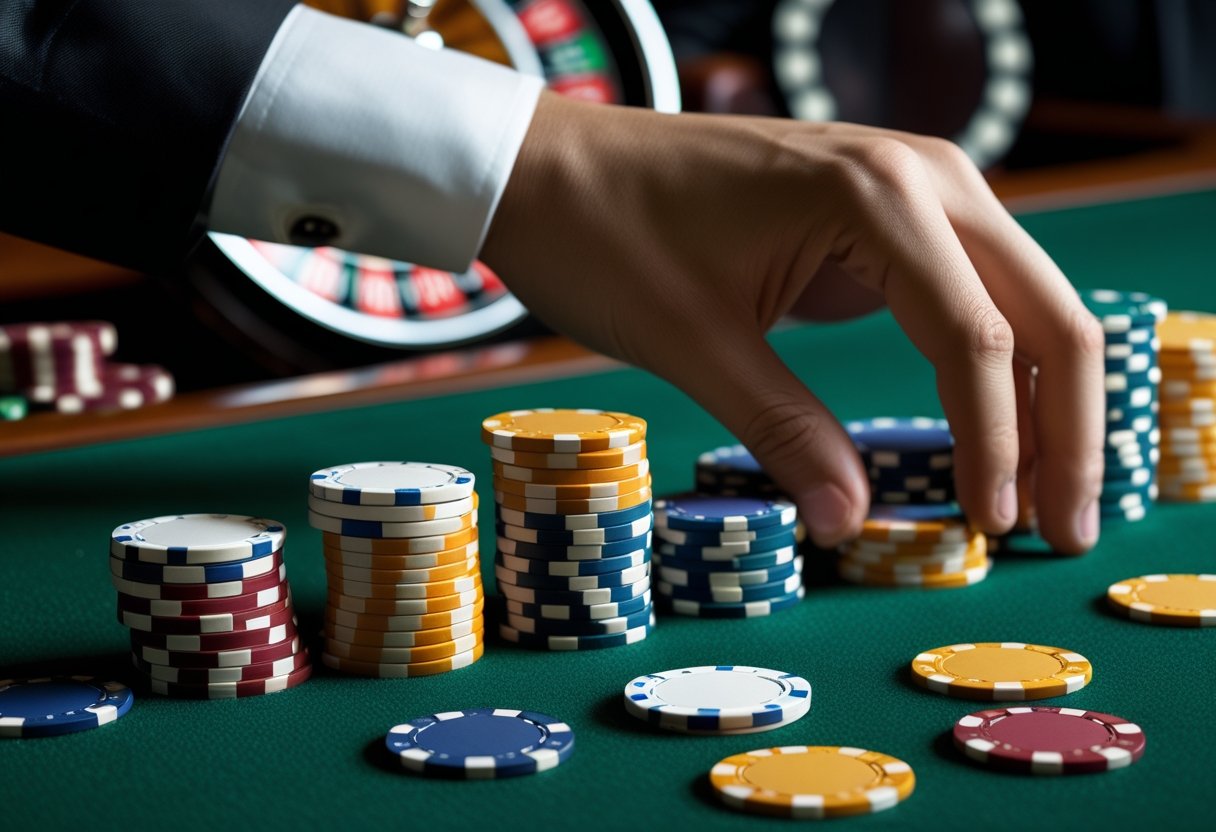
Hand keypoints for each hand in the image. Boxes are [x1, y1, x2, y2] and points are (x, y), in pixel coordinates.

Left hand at [481, 92, 1104, 553]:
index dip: (999, 447)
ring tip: (1047, 500)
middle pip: (1043, 312)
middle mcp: (922, 176)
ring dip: (1044, 401)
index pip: (976, 340)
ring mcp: (913, 186)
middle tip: (1065, 537)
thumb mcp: (692, 342)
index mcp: (877, 197)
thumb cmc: (607, 236)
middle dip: (1064, 431)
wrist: (551, 165)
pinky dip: (995, 366)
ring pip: (1023, 301)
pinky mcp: (888, 213)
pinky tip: (995, 431)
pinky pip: (974, 292)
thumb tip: (850, 526)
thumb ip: (783, 431)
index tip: (995, 532)